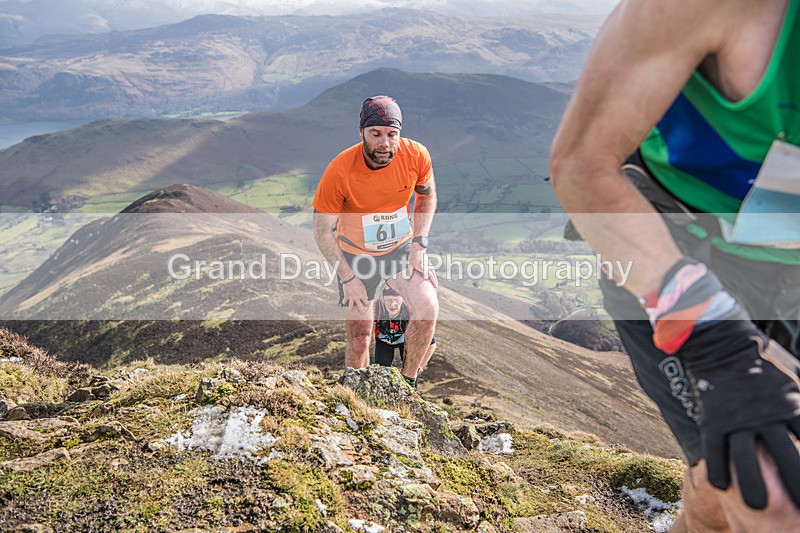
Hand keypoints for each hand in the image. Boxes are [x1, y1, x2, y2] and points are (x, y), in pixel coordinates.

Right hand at [341, 277, 367, 311]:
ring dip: (350, 308)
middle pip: (360, 306)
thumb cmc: (357, 282)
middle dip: (361, 310)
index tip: (366, 305)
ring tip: (350, 310)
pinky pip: (344, 300)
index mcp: (362, 295)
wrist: (350, 279)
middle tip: (362, 312)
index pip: (366, 302)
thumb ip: (364, 293)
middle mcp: (357, 298)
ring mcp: (351, 297)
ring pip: (351, 305)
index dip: (367, 304)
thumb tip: (366, 297)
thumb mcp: (363, 287)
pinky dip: (343, 301)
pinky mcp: (346, 296)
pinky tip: (343, 303)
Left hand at [407, 245, 437, 287]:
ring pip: (433, 272)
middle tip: (436, 286)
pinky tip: (433, 276)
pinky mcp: (428, 262)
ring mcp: (429, 264)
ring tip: (435, 282)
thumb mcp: (410, 264)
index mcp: (423, 268)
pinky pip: (432, 269)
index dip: (432, 281)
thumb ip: (409, 271)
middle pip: (433, 275)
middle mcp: (427, 266)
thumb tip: (408, 277)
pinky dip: (433, 273)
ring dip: (434, 277)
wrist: (418, 248)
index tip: (435, 285)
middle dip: (435, 281)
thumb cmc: (413, 256)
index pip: (429, 276)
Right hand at [681, 319, 799, 509]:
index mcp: (792, 405)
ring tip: (757, 506)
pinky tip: (721, 485)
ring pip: (746, 459)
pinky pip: (714, 449)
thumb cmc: (763, 361)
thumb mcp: (796, 377)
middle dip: (794, 486)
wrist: (723, 344)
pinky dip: (717, 469)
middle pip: (785, 457)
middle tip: (799, 508)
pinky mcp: (713, 419)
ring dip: (753, 485)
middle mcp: (767, 416)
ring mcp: (738, 418)